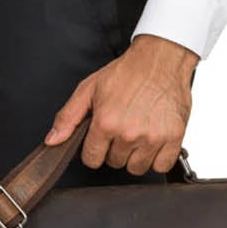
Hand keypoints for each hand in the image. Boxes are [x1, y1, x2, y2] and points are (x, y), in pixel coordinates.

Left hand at [45, 34, 199, 175]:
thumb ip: (68, 117)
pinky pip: (161, 166)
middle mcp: (129, 133)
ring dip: (136, 156)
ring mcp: (153, 137)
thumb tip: (52, 141)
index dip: (94, 150)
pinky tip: (153, 141)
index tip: (101, 138)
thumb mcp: (89, 89)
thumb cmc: (127, 72)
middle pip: (115, 163)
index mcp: (106, 123)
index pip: (92, 159)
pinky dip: (157, 158)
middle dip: (115, 150)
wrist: (160, 59)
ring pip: (137, 168)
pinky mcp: (174, 138)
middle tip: (122, 128)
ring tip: (138, 133)